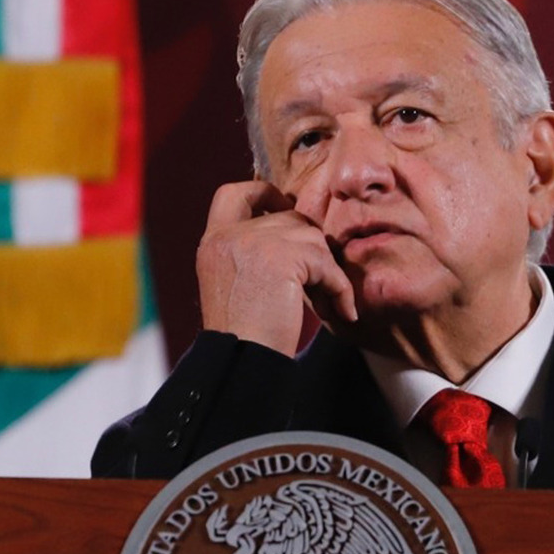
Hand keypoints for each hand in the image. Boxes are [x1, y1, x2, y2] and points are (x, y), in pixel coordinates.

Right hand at [195, 180, 357, 356]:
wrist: (239, 360)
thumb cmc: (243, 337)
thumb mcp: (235, 285)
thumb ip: (252, 255)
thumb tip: (300, 238)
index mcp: (213, 242)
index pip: (233, 194)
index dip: (264, 193)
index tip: (284, 207)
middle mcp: (229, 236)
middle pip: (288, 218)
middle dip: (310, 249)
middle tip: (318, 286)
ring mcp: (254, 241)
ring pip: (312, 238)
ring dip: (326, 271)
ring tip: (326, 304)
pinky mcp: (282, 257)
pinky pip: (327, 263)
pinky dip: (339, 289)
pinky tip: (339, 313)